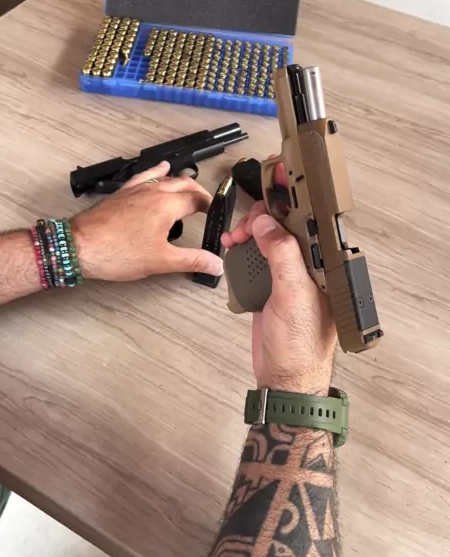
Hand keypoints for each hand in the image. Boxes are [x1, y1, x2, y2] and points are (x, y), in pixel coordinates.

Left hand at [72, 161, 222, 282]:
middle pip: (184, 183)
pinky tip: (160, 169)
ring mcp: (136, 190)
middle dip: (199, 192)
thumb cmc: (117, 252)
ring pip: (165, 178)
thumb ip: (192, 260)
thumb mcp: (161, 261)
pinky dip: (156, 172)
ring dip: (181, 181)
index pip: (197, 200)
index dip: (211, 207)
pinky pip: (144, 176)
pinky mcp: (122, 194)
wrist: (80, 246)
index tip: (217, 215)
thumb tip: (216, 264)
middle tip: (207, 205)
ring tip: (190, 187)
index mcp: (167, 205)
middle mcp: (153, 192)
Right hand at [222, 197, 336, 396]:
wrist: (283, 379)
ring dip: (249, 231)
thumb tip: (269, 224)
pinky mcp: (271, 286)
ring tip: (236, 236)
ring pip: (268, 238)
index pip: (310, 220)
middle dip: (263, 215)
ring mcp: (288, 276)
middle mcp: (309, 267)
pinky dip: (243, 248)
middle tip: (247, 222)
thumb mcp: (294, 295)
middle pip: (285, 224)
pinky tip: (234, 246)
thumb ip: (283, 255)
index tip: (277, 178)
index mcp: (323, 266)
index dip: (293, 197)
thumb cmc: (300, 346)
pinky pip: (256, 256)